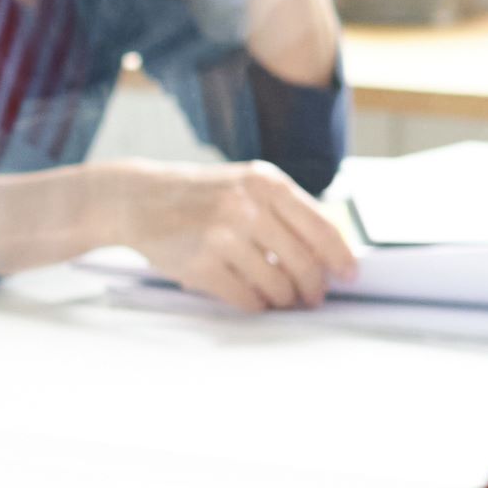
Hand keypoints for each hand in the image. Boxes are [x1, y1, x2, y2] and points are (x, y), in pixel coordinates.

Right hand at [91, 160, 356, 311]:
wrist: (138, 198)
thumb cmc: (199, 196)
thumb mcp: (245, 186)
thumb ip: (285, 211)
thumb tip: (329, 255)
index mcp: (265, 182)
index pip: (321, 228)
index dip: (341, 257)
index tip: (350, 276)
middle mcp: (246, 206)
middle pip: (304, 263)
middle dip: (313, 288)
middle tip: (312, 298)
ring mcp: (222, 236)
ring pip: (277, 286)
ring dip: (283, 299)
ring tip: (279, 298)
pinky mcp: (201, 265)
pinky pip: (246, 298)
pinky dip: (255, 305)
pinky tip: (252, 299)